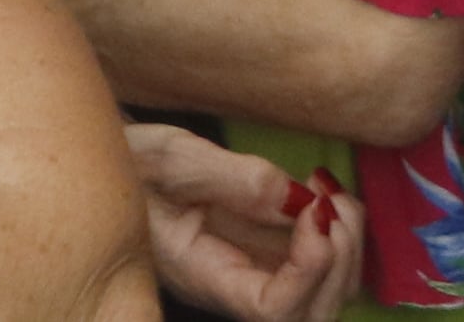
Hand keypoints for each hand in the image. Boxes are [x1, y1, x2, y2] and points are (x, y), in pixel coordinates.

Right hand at [123, 125, 360, 321]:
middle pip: (309, 315)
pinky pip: (319, 265)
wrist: (117, 167)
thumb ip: (230, 177)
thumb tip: (295, 199)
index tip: (314, 210)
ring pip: (323, 294)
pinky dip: (338, 230)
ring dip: (346, 245)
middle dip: (340, 259)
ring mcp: (253, 272)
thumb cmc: (131, 164)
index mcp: (201, 277)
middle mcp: (232, 287)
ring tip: (328, 192)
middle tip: (329, 199)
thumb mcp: (170, 158)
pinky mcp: (266, 252)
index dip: (309, 271)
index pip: (272, 310)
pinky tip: (321, 191)